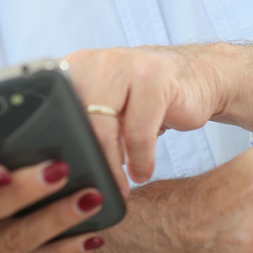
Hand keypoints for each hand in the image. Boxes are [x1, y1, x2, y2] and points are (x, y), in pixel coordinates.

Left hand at [67, 44, 222, 183]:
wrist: (201, 76)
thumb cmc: (148, 98)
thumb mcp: (110, 106)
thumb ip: (84, 124)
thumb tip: (58, 171)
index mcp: (75, 67)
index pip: (51, 109)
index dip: (57, 146)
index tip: (63, 178)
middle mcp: (95, 62)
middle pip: (75, 120)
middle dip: (86, 161)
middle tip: (93, 190)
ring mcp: (125, 65)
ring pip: (104, 127)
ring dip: (111, 166)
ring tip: (120, 186)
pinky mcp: (154, 78)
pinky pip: (138, 131)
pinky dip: (140, 159)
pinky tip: (142, 172)